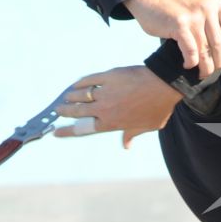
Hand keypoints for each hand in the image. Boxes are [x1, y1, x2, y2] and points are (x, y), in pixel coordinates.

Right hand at [52, 66, 180, 148]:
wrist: (165, 85)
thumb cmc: (159, 107)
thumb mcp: (147, 126)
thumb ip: (132, 134)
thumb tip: (126, 145)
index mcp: (111, 124)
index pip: (84, 129)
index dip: (67, 131)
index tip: (55, 132)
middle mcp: (104, 109)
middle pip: (77, 111)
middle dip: (65, 111)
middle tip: (59, 110)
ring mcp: (105, 92)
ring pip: (80, 95)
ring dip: (71, 97)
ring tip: (66, 97)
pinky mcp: (108, 77)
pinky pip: (89, 80)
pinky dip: (80, 83)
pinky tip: (76, 84)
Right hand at [123, 0, 220, 76]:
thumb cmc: (178, 9)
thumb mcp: (202, 7)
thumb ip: (215, 21)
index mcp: (217, 2)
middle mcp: (208, 7)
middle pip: (220, 44)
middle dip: (218, 62)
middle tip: (212, 69)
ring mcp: (194, 16)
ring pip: (205, 51)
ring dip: (205, 67)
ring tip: (202, 73)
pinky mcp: (179, 24)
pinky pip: (191, 51)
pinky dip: (191, 62)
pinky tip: (188, 64)